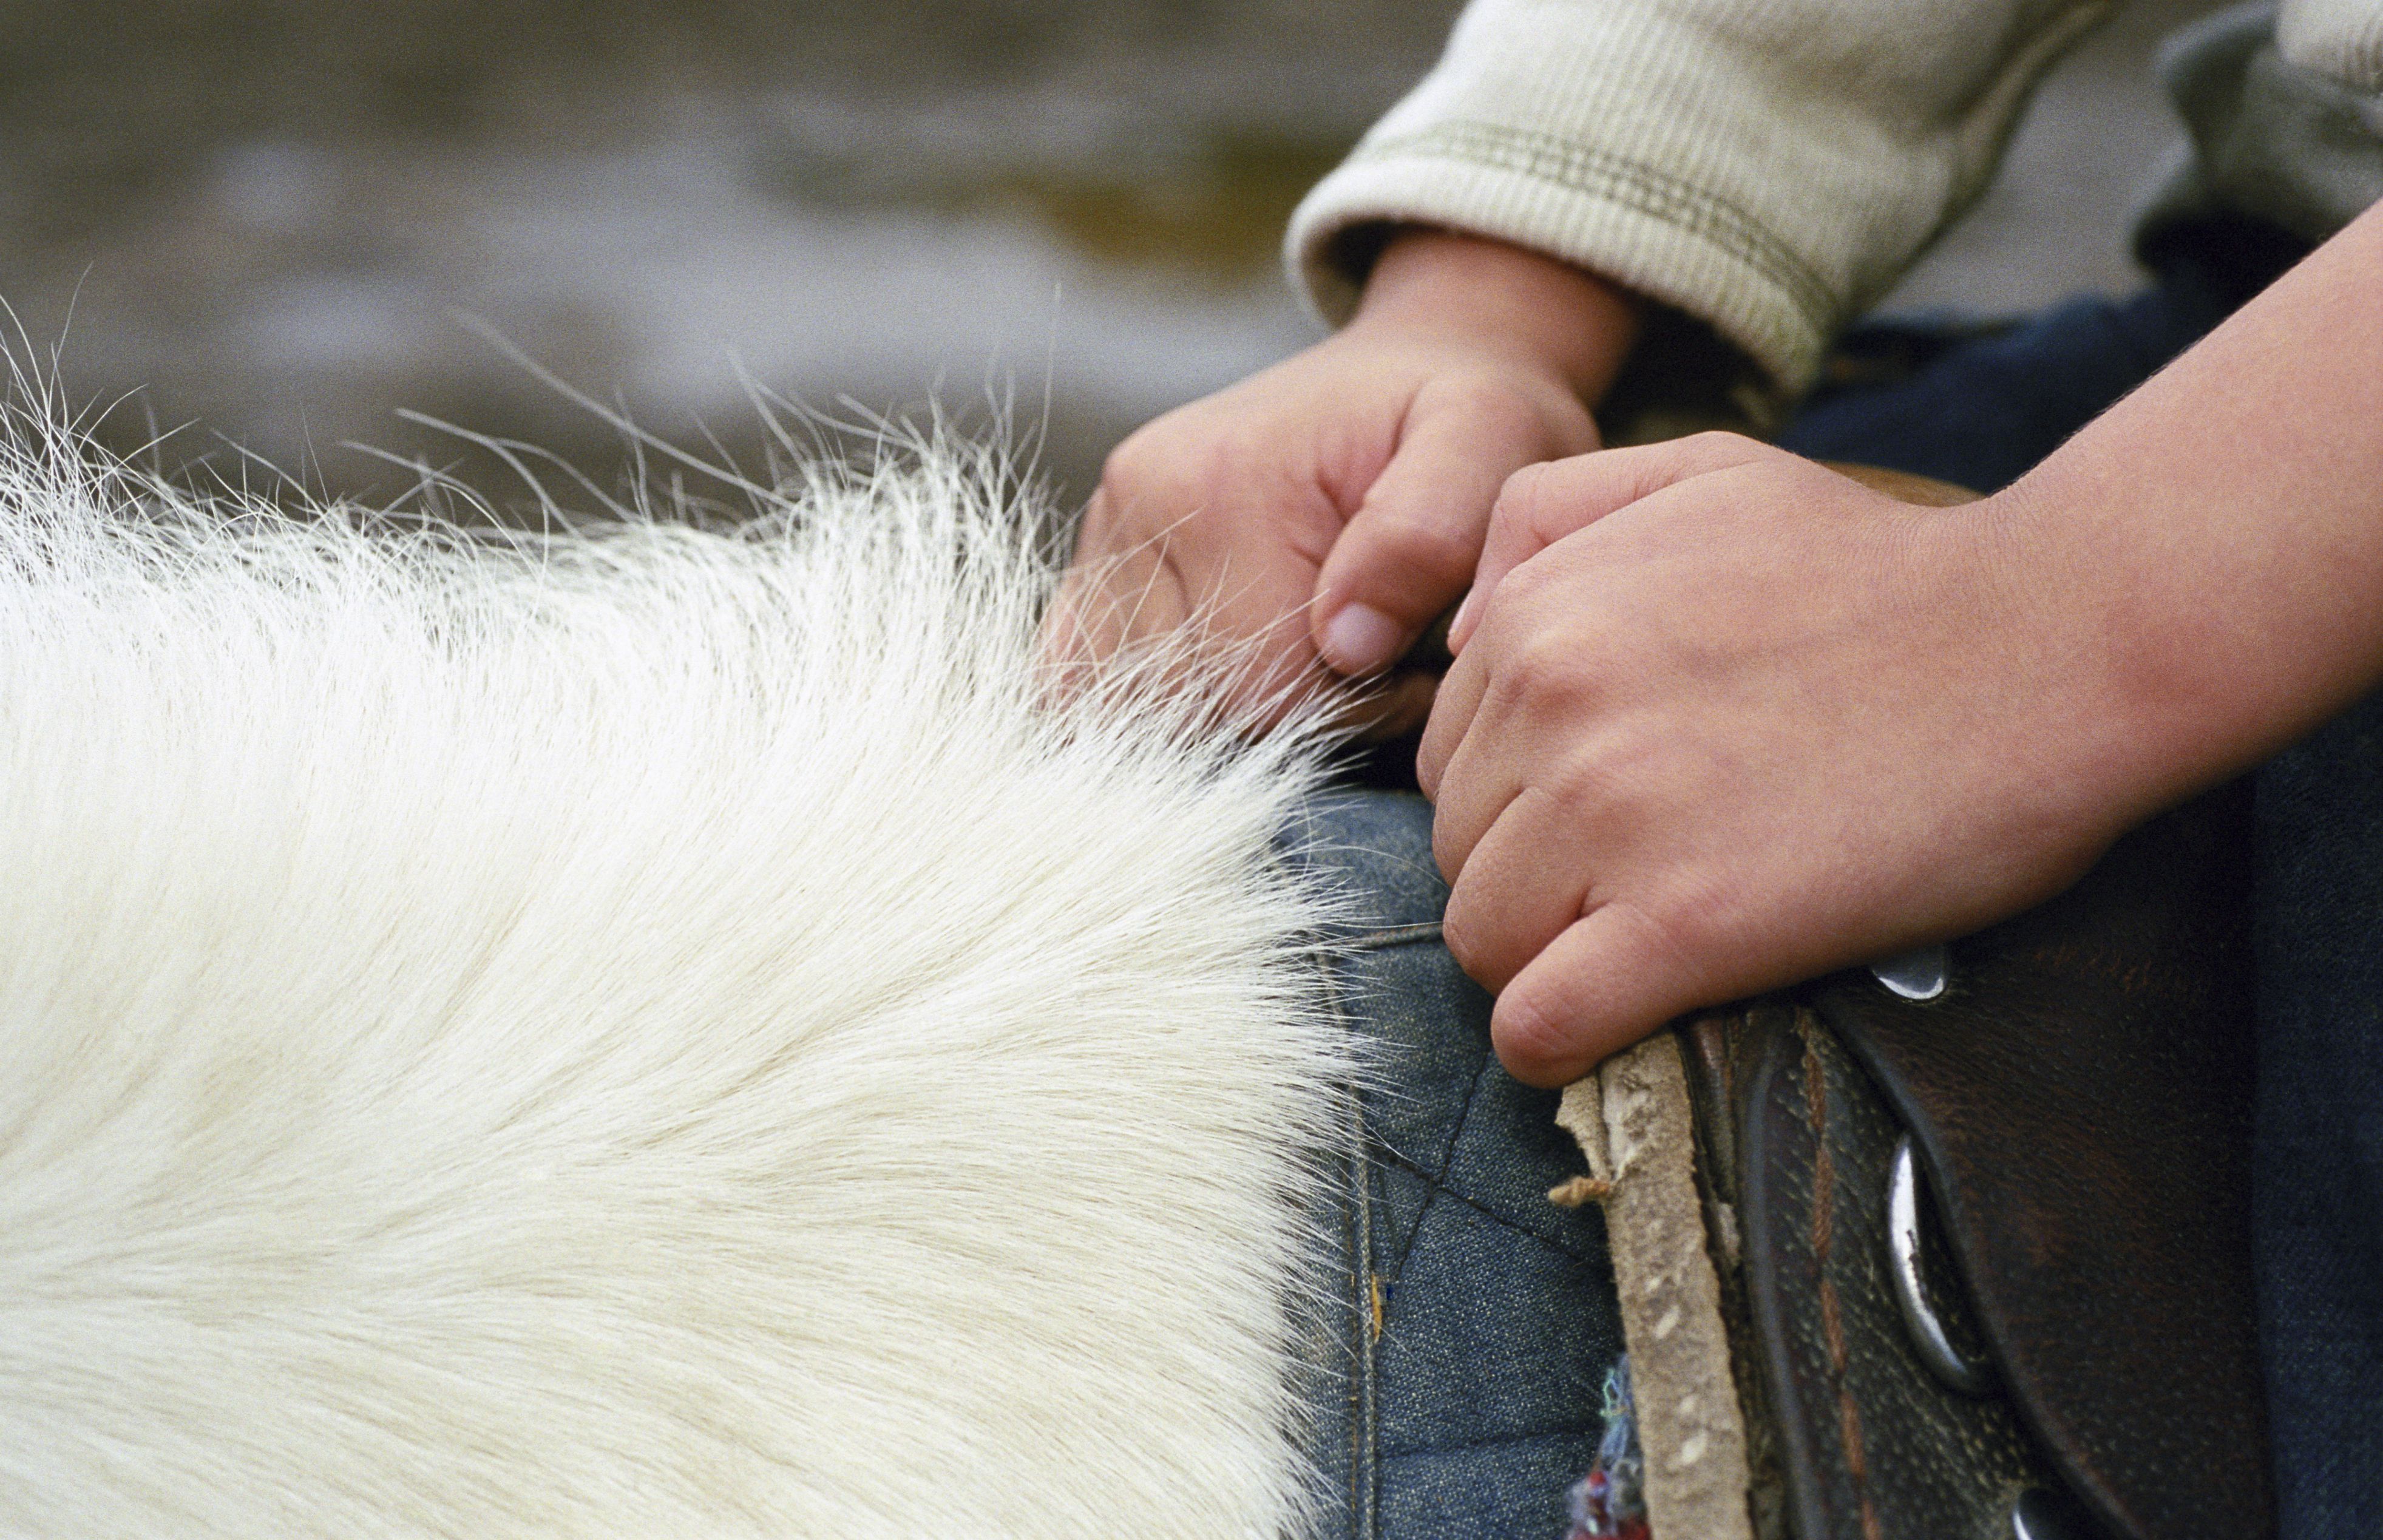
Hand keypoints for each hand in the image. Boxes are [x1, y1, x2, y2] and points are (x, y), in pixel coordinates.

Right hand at [1042, 231, 1636, 734]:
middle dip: (1293, 709)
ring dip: (1232, 709)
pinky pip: (1091, 684)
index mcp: (1218, 486)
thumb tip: (1344, 642)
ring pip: (1144, 710)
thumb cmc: (1460, 414)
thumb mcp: (1488, 441)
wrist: (1414, 361)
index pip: (1264, 693)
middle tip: (1373, 655)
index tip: (1411, 661)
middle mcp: (1133, 508)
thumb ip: (1428, 533)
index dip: (1353, 708)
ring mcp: (1101, 540)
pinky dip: (1169, 697)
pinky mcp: (1094, 567)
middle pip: (1194, 709)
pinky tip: (1241, 659)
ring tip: (1310, 650)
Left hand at [1419, 434, 2145, 1085]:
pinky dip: (1559, 1041)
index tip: (1607, 812)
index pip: (1446, 759)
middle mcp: (1549, 704)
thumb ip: (1546, 516)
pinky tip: (1617, 1018)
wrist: (2050, 641)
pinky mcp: (1683, 925)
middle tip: (1642, 875)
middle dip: (1529, 877)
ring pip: (1482, 942)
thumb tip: (1455, 632)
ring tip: (1645, 938)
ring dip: (1546, 958)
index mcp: (1538, 614)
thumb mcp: (1699, 473)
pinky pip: (1538, 1025)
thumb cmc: (1883, 568)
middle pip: (1458, 852)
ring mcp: (1608, 816)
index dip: (1515, 801)